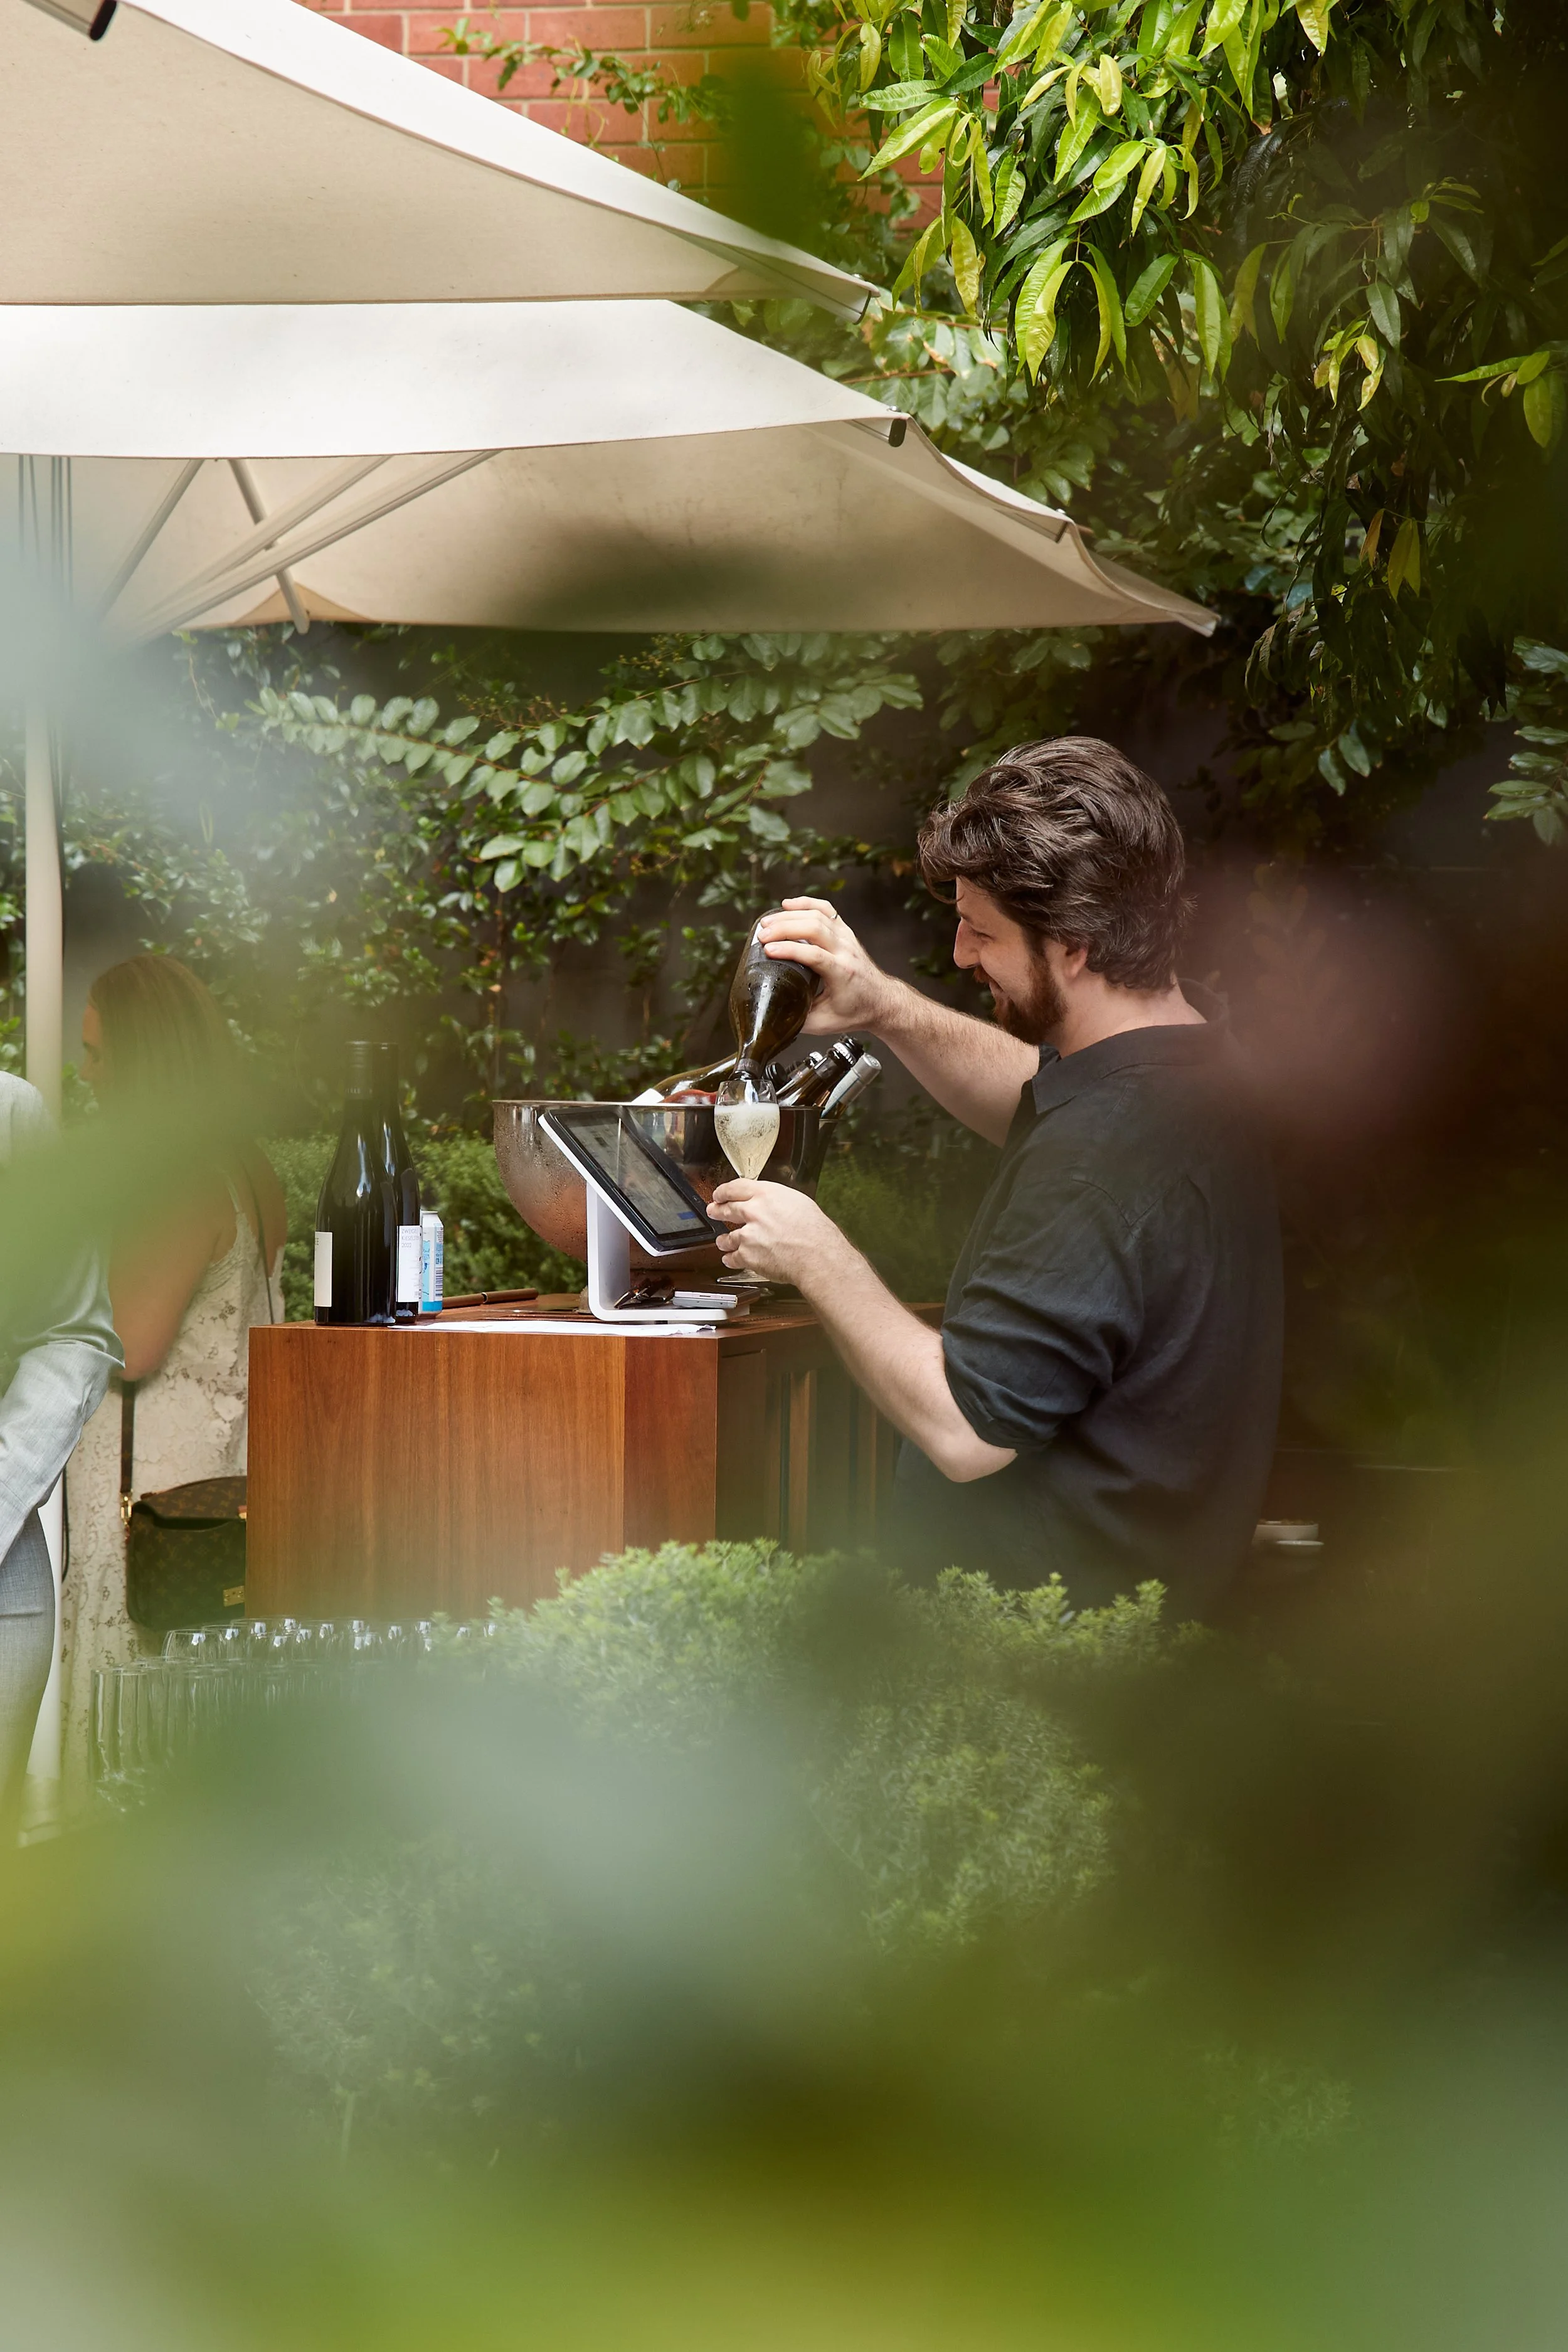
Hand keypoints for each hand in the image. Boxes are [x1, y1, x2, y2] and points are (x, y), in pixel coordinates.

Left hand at [709, 1179, 849, 1288]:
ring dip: (723, 1239)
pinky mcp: (747, 1255)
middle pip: (727, 1209)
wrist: (816, 1255)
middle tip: (713, 1211)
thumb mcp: (798, 1202)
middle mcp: (754, 1212)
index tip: (719, 1194)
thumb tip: (770, 1203)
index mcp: (766, 1195)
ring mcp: (748, 1234)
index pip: (736, 1187)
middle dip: (717, 1211)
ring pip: (727, 1236)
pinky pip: (733, 1257)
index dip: (724, 1191)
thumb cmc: (815, 1231)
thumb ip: (777, 1200)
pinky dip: (730, 1259)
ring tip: (721, 1241)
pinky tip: (730, 1259)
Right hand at [754, 898, 892, 1035]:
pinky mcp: (845, 932)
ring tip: (767, 923)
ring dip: (790, 916)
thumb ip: (798, 1020)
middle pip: (815, 929)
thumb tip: (772, 1014)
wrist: (881, 1002)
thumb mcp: (824, 1023)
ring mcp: (847, 938)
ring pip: (819, 916)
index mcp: (842, 974)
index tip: (768, 951)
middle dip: (784, 928)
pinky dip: (806, 904)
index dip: (789, 950)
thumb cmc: (855, 1012)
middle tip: (762, 936)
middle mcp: (846, 951)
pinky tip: (788, 905)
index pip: (815, 955)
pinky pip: (826, 910)